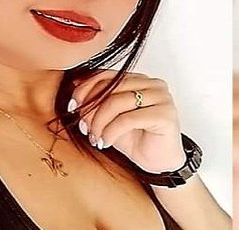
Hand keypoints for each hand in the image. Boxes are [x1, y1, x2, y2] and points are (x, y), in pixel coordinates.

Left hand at [69, 69, 185, 172]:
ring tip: (94, 137)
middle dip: (90, 108)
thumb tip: (75, 86)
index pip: (108, 75)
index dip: (86, 88)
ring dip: (99, 122)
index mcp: (140, 79)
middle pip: (111, 87)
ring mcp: (161, 98)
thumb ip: (97, 100)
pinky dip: (111, 131)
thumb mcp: (109, 117)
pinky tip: (105, 142)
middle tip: (82, 126)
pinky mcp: (165, 115)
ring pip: (117, 102)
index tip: (73, 105)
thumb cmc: (135, 139)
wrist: (157, 163)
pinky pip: (128, 119)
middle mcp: (153, 84)